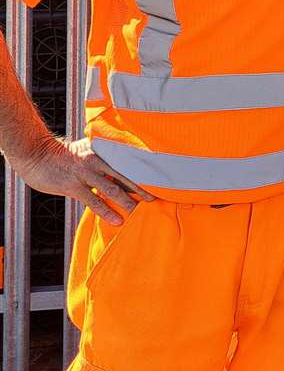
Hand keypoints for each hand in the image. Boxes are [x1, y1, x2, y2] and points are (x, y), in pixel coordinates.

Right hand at [11, 135, 154, 224]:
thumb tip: (121, 164)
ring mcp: (85, 173)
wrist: (35, 154)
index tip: (161, 180)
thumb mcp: (87, 149)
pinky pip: (94, 201)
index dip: (144, 172)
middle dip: (143, 187)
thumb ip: (104, 156)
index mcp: (103, 151)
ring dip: (128, 201)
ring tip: (141, 211)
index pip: (128, 161)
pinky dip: (107, 211)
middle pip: (126, 174)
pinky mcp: (73, 186)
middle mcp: (97, 161)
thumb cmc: (63, 155)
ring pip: (113, 189)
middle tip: (159, 197)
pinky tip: (118, 220)